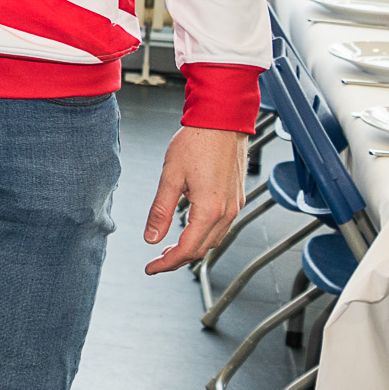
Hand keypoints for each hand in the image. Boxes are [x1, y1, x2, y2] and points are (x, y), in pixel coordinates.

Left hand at [142, 124, 247, 276]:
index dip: (166, 263)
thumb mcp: (170, 177)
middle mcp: (227, 212)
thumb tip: (151, 239)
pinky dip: (204, 235)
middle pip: (202, 249)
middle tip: (156, 262)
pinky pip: (222, 226)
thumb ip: (161, 210)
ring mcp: (235, 205)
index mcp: (209, 210)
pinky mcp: (238, 197)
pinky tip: (190, 230)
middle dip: (178, 259)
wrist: (223, 120)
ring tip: (169, 249)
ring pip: (213, 239)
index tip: (150, 269)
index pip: (186, 249)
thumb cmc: (196, 142)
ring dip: (192, 248)